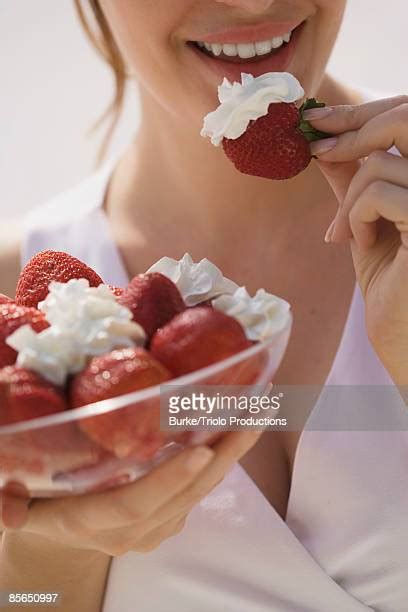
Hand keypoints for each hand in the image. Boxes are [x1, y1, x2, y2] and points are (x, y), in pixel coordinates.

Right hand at [0, 432, 259, 556]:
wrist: (58, 536)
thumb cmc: (39, 505)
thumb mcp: (19, 502)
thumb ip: (12, 504)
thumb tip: (9, 505)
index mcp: (93, 521)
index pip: (136, 504)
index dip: (169, 479)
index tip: (201, 448)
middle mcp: (133, 531)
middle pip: (186, 493)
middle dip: (224, 453)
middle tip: (255, 411)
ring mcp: (156, 527)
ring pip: (202, 489)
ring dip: (232, 450)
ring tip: (259, 408)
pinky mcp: (170, 519)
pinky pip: (202, 487)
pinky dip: (223, 456)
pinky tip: (240, 422)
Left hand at [304, 96, 407, 382]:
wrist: (403, 337)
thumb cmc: (393, 282)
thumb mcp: (367, 220)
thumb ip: (354, 180)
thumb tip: (325, 142)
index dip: (365, 112)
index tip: (317, 120)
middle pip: (406, 117)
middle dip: (352, 127)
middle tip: (317, 147)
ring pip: (381, 163)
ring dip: (349, 198)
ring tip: (344, 234)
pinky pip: (380, 192)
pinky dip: (357, 215)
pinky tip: (359, 244)